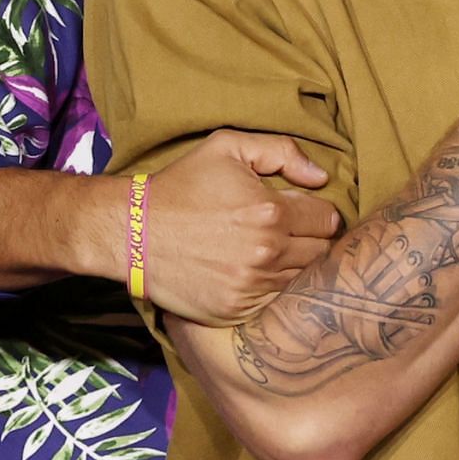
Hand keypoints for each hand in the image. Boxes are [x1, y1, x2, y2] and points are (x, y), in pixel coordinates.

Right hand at [142, 129, 340, 326]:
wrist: (130, 232)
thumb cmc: (181, 186)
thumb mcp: (228, 148)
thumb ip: (282, 152)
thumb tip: (320, 178)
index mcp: (270, 213)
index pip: (328, 219)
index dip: (318, 213)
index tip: (303, 212)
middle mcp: (265, 254)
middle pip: (320, 252)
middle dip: (311, 239)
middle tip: (289, 232)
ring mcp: (250, 286)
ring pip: (301, 278)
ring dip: (294, 264)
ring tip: (270, 251)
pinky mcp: (235, 310)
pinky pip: (275, 302)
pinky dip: (272, 288)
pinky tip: (254, 272)